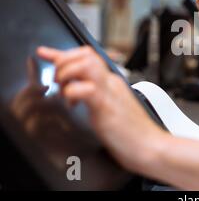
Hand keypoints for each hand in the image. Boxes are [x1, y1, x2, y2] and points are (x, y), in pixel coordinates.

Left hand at [36, 46, 167, 174]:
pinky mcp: (106, 106)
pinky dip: (72, 93)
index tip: (45, 53)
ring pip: (86, 64)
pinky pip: (86, 89)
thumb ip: (98, 99)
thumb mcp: (112, 110)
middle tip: (58, 82)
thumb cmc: (133, 134)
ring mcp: (110, 92)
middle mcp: (111, 83)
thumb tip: (82, 95)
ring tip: (65, 90)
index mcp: (112, 83)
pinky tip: (73, 105)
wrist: (151, 146)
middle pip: (86, 54)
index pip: (88, 56)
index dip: (63, 53)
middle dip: (63, 63)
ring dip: (67, 74)